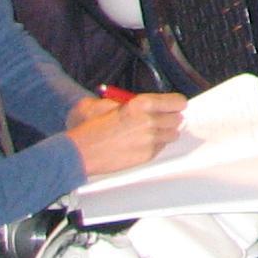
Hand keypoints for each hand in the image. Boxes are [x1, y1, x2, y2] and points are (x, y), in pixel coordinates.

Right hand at [66, 93, 185, 175]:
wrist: (80, 153)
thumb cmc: (91, 127)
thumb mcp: (108, 104)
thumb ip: (131, 101)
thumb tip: (147, 102)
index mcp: (142, 104)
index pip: (177, 102)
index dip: (175, 104)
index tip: (172, 106)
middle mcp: (150, 121)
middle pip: (177, 118)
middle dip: (169, 117)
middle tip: (159, 118)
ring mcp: (150, 140)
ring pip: (173, 134)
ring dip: (165, 132)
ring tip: (151, 131)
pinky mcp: (147, 155)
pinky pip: (162, 147)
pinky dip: (156, 144)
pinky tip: (142, 142)